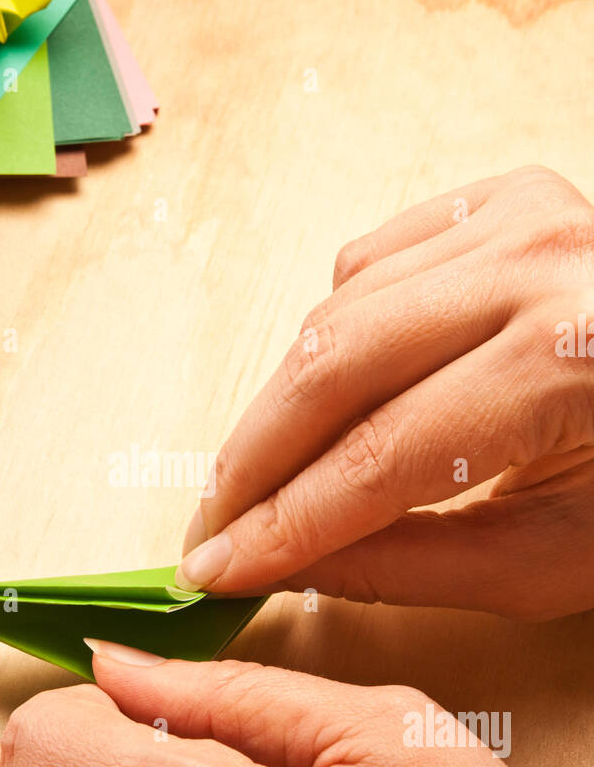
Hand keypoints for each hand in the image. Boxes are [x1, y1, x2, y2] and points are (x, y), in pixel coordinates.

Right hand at [177, 165, 593, 618]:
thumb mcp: (553, 557)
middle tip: (209, 527)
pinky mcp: (496, 198)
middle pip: (333, 367)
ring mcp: (515, 216)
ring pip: (336, 313)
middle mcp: (535, 266)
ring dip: (283, 404)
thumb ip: (409, 566)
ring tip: (265, 478)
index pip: (378, 457)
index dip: (283, 524)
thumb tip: (286, 565)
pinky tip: (343, 389)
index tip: (216, 567)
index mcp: (566, 363)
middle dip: (251, 460)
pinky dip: (334, 332)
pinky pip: (366, 263)